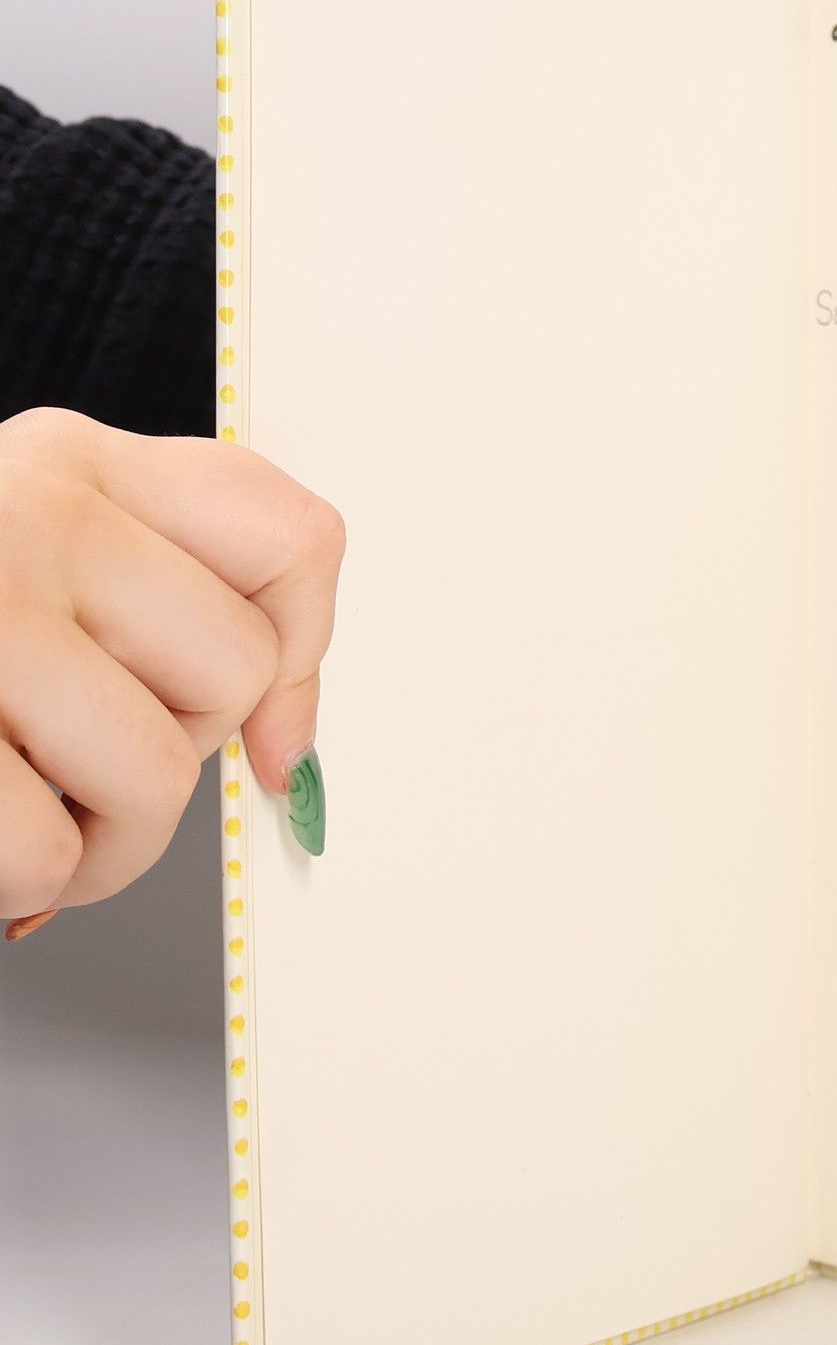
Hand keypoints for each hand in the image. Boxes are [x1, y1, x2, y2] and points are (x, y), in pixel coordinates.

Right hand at [0, 408, 345, 938]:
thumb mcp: (32, 570)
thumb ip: (161, 614)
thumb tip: (291, 748)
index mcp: (70, 460)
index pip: (292, 539)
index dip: (300, 657)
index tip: (262, 733)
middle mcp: (27, 507)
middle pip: (234, 673)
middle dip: (172, 761)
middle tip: (73, 768)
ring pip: (154, 776)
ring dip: (99, 845)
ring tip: (19, 818)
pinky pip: (45, 850)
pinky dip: (16, 883)